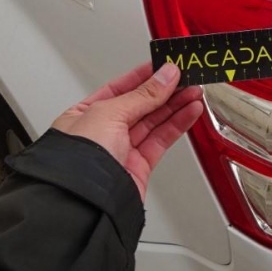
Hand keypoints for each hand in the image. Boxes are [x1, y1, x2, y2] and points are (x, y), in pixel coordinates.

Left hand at [52, 62, 203, 200]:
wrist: (84, 204)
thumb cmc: (76, 160)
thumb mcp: (109, 113)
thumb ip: (142, 95)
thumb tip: (165, 76)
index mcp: (85, 114)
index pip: (120, 88)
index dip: (144, 76)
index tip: (165, 66)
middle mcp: (103, 132)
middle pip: (140, 104)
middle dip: (165, 90)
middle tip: (187, 77)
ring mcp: (121, 150)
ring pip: (154, 122)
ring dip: (177, 105)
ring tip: (195, 91)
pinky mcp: (139, 167)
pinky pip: (161, 140)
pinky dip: (178, 125)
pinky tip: (190, 112)